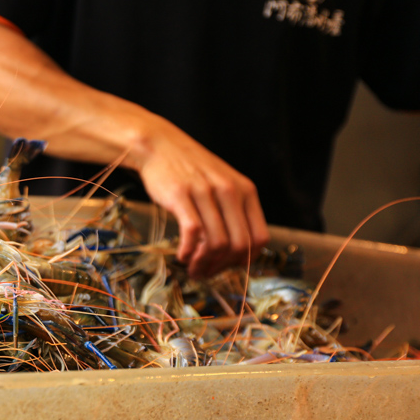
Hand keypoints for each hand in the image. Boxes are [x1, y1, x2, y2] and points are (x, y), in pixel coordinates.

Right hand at [133, 116, 269, 277]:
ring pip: (216, 243)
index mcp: (245, 191)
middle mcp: (230, 191)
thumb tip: (234, 250)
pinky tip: (182, 256)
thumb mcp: (222, 184)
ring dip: (204, 264)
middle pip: (239, 245)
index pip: (260, 238)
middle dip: (223, 267)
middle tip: (206, 273)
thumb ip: (233, 211)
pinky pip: (192, 233)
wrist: (160, 145)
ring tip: (192, 268)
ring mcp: (205, 193)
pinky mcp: (181, 196)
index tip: (227, 266)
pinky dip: (189, 252)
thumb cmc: (190, 170)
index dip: (245, 260)